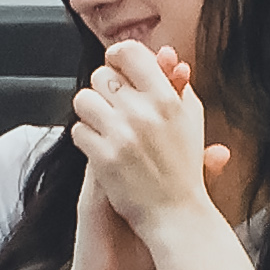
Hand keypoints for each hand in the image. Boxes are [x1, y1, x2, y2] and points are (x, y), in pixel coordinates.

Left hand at [65, 42, 228, 239]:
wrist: (176, 215)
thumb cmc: (184, 169)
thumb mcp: (191, 121)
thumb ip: (179, 86)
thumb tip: (168, 56)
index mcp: (167, 99)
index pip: (129, 53)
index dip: (117, 57)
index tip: (116, 67)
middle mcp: (144, 113)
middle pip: (101, 76)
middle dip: (103, 90)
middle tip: (113, 107)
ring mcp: (122, 135)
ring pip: (84, 100)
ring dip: (91, 112)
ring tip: (103, 126)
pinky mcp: (104, 158)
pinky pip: (78, 131)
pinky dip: (86, 138)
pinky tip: (100, 148)